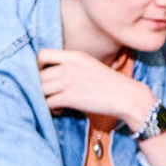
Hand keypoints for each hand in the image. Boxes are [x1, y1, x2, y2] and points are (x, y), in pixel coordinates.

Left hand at [38, 49, 154, 121]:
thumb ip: (71, 65)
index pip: (42, 54)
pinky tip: (60, 110)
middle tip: (48, 94)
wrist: (128, 96)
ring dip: (43, 98)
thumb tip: (50, 74)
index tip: (42, 75)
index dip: (36, 65)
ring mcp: (68, 81)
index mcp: (74, 56)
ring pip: (40, 89)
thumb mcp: (90, 65)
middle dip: (39, 86)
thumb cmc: (111, 84)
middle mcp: (69, 66)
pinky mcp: (69, 97)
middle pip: (38, 75)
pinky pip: (47, 103)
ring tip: (54, 103)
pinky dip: (50, 108)